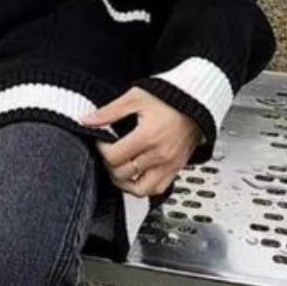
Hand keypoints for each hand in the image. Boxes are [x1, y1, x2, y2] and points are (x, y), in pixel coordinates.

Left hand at [81, 87, 202, 197]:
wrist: (200, 98)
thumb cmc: (172, 96)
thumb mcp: (136, 97)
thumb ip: (110, 111)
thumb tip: (86, 120)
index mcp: (148, 136)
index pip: (114, 157)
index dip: (102, 150)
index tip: (102, 141)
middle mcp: (160, 154)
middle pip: (123, 174)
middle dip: (110, 164)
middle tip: (110, 153)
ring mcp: (169, 164)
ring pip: (139, 189)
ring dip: (124, 182)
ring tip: (120, 169)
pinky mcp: (176, 168)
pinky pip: (157, 190)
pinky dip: (143, 188)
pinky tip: (136, 176)